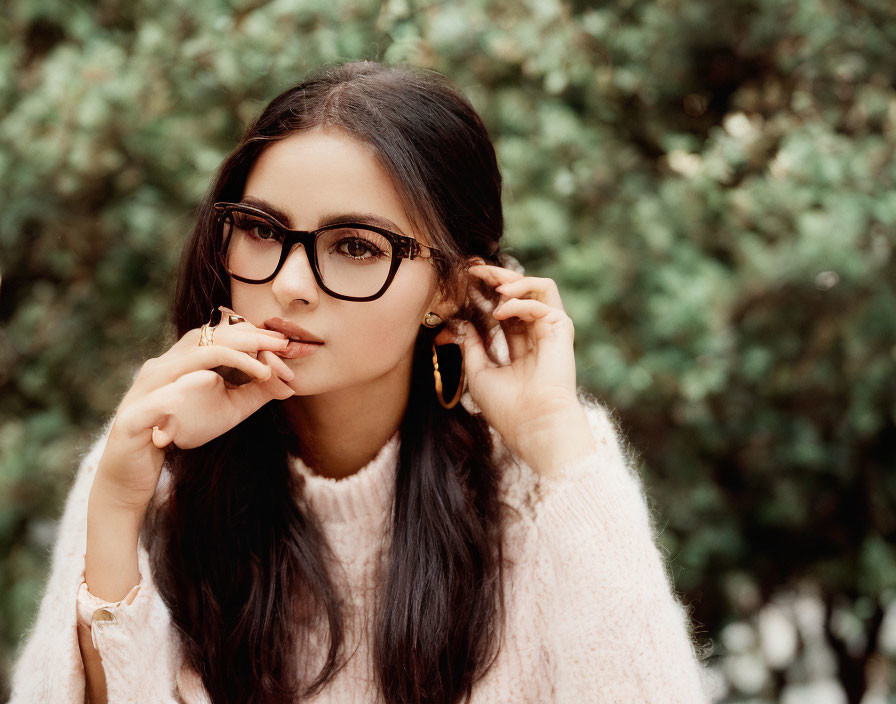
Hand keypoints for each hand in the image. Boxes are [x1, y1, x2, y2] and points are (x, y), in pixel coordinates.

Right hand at [95, 307, 295, 511]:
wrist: (131, 473)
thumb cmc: (178, 434)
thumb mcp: (226, 412)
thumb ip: (254, 394)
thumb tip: (288, 380)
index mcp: (181, 359)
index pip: (220, 333)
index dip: (254, 335)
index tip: (286, 343)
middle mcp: (163, 365)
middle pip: (209, 337)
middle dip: (251, 340)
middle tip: (284, 347)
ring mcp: (148, 386)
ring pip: (191, 356)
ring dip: (233, 357)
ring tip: (264, 369)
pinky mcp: (137, 413)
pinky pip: (166, 395)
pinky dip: (194, 388)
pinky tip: (216, 386)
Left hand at [460, 265, 592, 472]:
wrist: (533, 425)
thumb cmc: (507, 408)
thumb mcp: (479, 372)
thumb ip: (471, 345)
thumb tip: (459, 321)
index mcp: (519, 346)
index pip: (502, 308)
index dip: (484, 292)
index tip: (462, 281)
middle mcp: (536, 335)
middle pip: (519, 292)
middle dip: (496, 277)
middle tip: (473, 269)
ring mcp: (550, 331)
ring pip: (538, 286)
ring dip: (513, 280)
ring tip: (491, 283)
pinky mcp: (562, 330)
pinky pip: (543, 301)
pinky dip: (519, 301)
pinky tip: (500, 312)